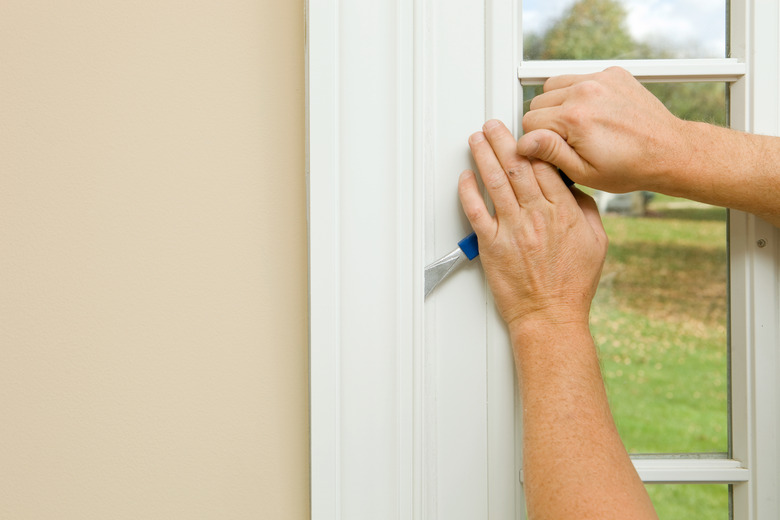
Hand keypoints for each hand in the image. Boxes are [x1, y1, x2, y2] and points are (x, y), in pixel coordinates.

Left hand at [458, 119, 607, 331]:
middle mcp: (537, 216)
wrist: (550, 315)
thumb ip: (585, 210)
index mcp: (563, 212)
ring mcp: (513, 230)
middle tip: (493, 125)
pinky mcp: (492, 245)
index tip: (525, 131)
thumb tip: (573, 188)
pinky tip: (465, 176)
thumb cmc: (572, 285)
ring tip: (477, 138)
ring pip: (495, 183)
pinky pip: (476, 212)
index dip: (532, 144)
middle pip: (517, 167)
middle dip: (503, 141)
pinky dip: (469, 191)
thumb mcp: (596, 242)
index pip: (545, 166)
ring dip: (483, 156)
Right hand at [518, 66, 689, 193]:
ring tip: (577, 126)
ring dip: (558, 105)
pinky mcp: (611, 74)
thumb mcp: (584, 172)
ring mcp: (599, 79)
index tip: (553, 151)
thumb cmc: (629, 167)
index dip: (537, 142)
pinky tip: (593, 113)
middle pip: (538, 102)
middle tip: (567, 141)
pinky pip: (577, 78)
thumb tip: (523, 141)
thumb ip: (549, 153)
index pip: (529, 122)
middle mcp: (585, 92)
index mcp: (574, 118)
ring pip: (553, 87)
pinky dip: (578, 93)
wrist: (668, 151)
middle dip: (546, 122)